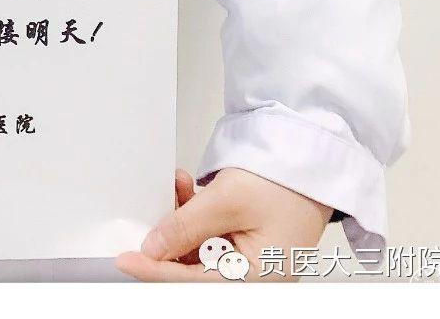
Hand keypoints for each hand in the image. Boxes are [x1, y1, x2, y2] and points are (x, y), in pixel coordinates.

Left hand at [116, 166, 331, 281]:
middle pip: (195, 268)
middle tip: (150, 214)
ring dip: (181, 221)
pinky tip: (187, 190)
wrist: (311, 157)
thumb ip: (186, 227)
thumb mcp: (228, 201)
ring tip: (177, 188)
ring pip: (199, 250)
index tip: (128, 260)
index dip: (157, 270)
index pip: (193, 282)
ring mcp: (249, 259)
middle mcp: (252, 277)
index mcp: (254, 281)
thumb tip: (154, 248)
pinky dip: (195, 214)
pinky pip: (210, 235)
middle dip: (169, 239)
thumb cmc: (285, 182)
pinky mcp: (245, 241)